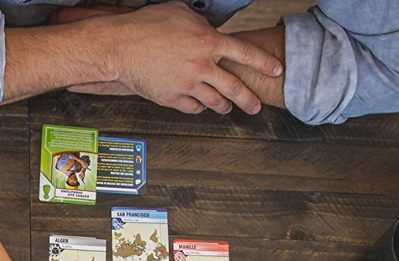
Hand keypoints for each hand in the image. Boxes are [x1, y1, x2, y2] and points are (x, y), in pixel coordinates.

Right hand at [108, 2, 281, 114]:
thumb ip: (201, 25)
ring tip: (227, 109)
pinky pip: (192, 108)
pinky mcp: (171, 98)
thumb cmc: (147, 26)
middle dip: (248, 99)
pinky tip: (200, 107)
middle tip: (255, 106)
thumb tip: (207, 29)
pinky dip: (198, 108)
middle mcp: (202, 66)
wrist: (122, 47)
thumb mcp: (182, 13)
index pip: (246, 54)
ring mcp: (187, 85)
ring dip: (223, 107)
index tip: (276, 70)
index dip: (264, 63)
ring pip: (214, 101)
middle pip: (234, 87)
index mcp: (209, 42)